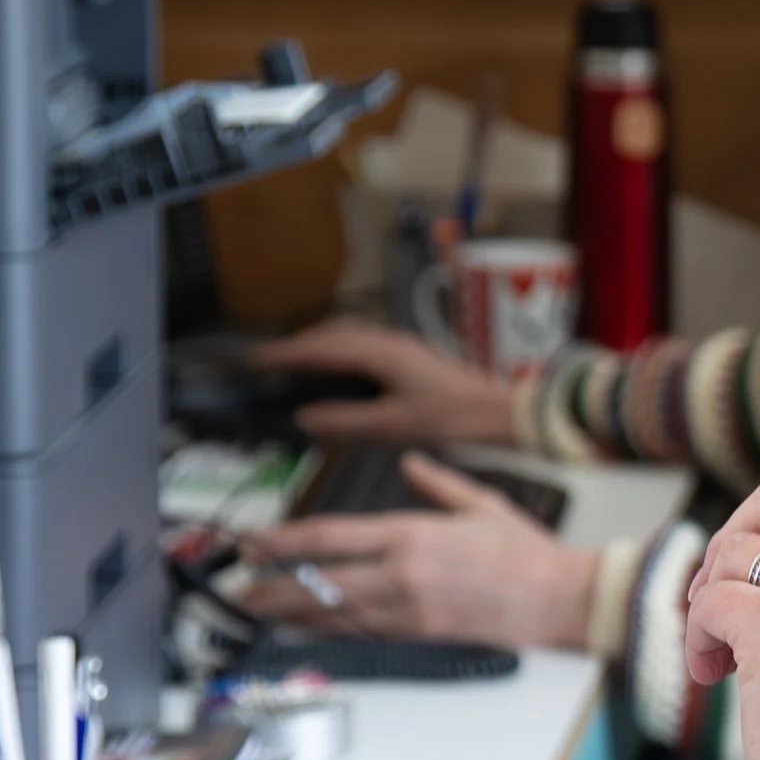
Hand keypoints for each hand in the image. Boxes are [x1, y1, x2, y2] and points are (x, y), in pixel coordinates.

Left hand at [240, 453, 597, 648]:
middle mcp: (400, 575)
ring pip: (333, 615)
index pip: (330, 537)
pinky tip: (306, 630)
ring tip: (258, 611)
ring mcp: (407, 611)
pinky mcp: (418, 636)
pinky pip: (362, 633)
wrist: (557, 600)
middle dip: (272, 588)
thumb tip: (410, 462)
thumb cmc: (526, 551)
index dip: (284, 542)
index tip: (254, 544)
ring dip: (291, 615)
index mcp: (411, 535)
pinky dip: (328, 631)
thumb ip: (437, 482)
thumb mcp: (481, 502)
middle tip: (239, 590)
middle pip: (319, 584)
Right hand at [254, 320, 516, 445]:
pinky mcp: (413, 355)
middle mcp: (390, 341)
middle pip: (333, 332)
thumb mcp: (394, 426)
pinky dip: (342, 349)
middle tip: (272, 359)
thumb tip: (306, 418)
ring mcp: (403, 345)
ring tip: (299, 359)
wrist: (501, 414)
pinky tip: (342, 367)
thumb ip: (346, 422)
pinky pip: (365, 342)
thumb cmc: (454, 419)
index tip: (257, 359)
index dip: (286, 353)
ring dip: (321, 342)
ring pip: (350, 334)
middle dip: (299, 343)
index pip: (321, 348)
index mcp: (381, 353)